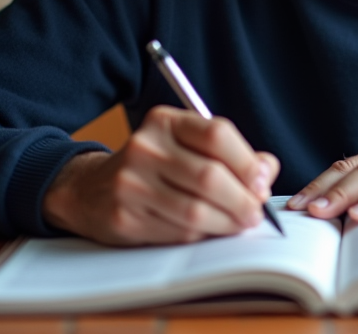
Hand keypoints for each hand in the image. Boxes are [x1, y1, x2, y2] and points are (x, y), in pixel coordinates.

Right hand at [42, 105, 279, 244]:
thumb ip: (231, 154)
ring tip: (239, 225)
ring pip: (196, 210)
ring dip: (227, 224)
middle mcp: (145, 147)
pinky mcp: (124, 217)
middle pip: (210, 176)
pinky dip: (200, 236)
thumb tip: (266, 170)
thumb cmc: (154, 167)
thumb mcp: (187, 146)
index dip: (247, 162)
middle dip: (242, 201)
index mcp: (165, 122)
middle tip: (255, 213)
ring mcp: (130, 183)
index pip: (217, 134)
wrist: (90, 189)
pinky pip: (177, 232)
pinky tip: (206, 232)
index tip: (261, 182)